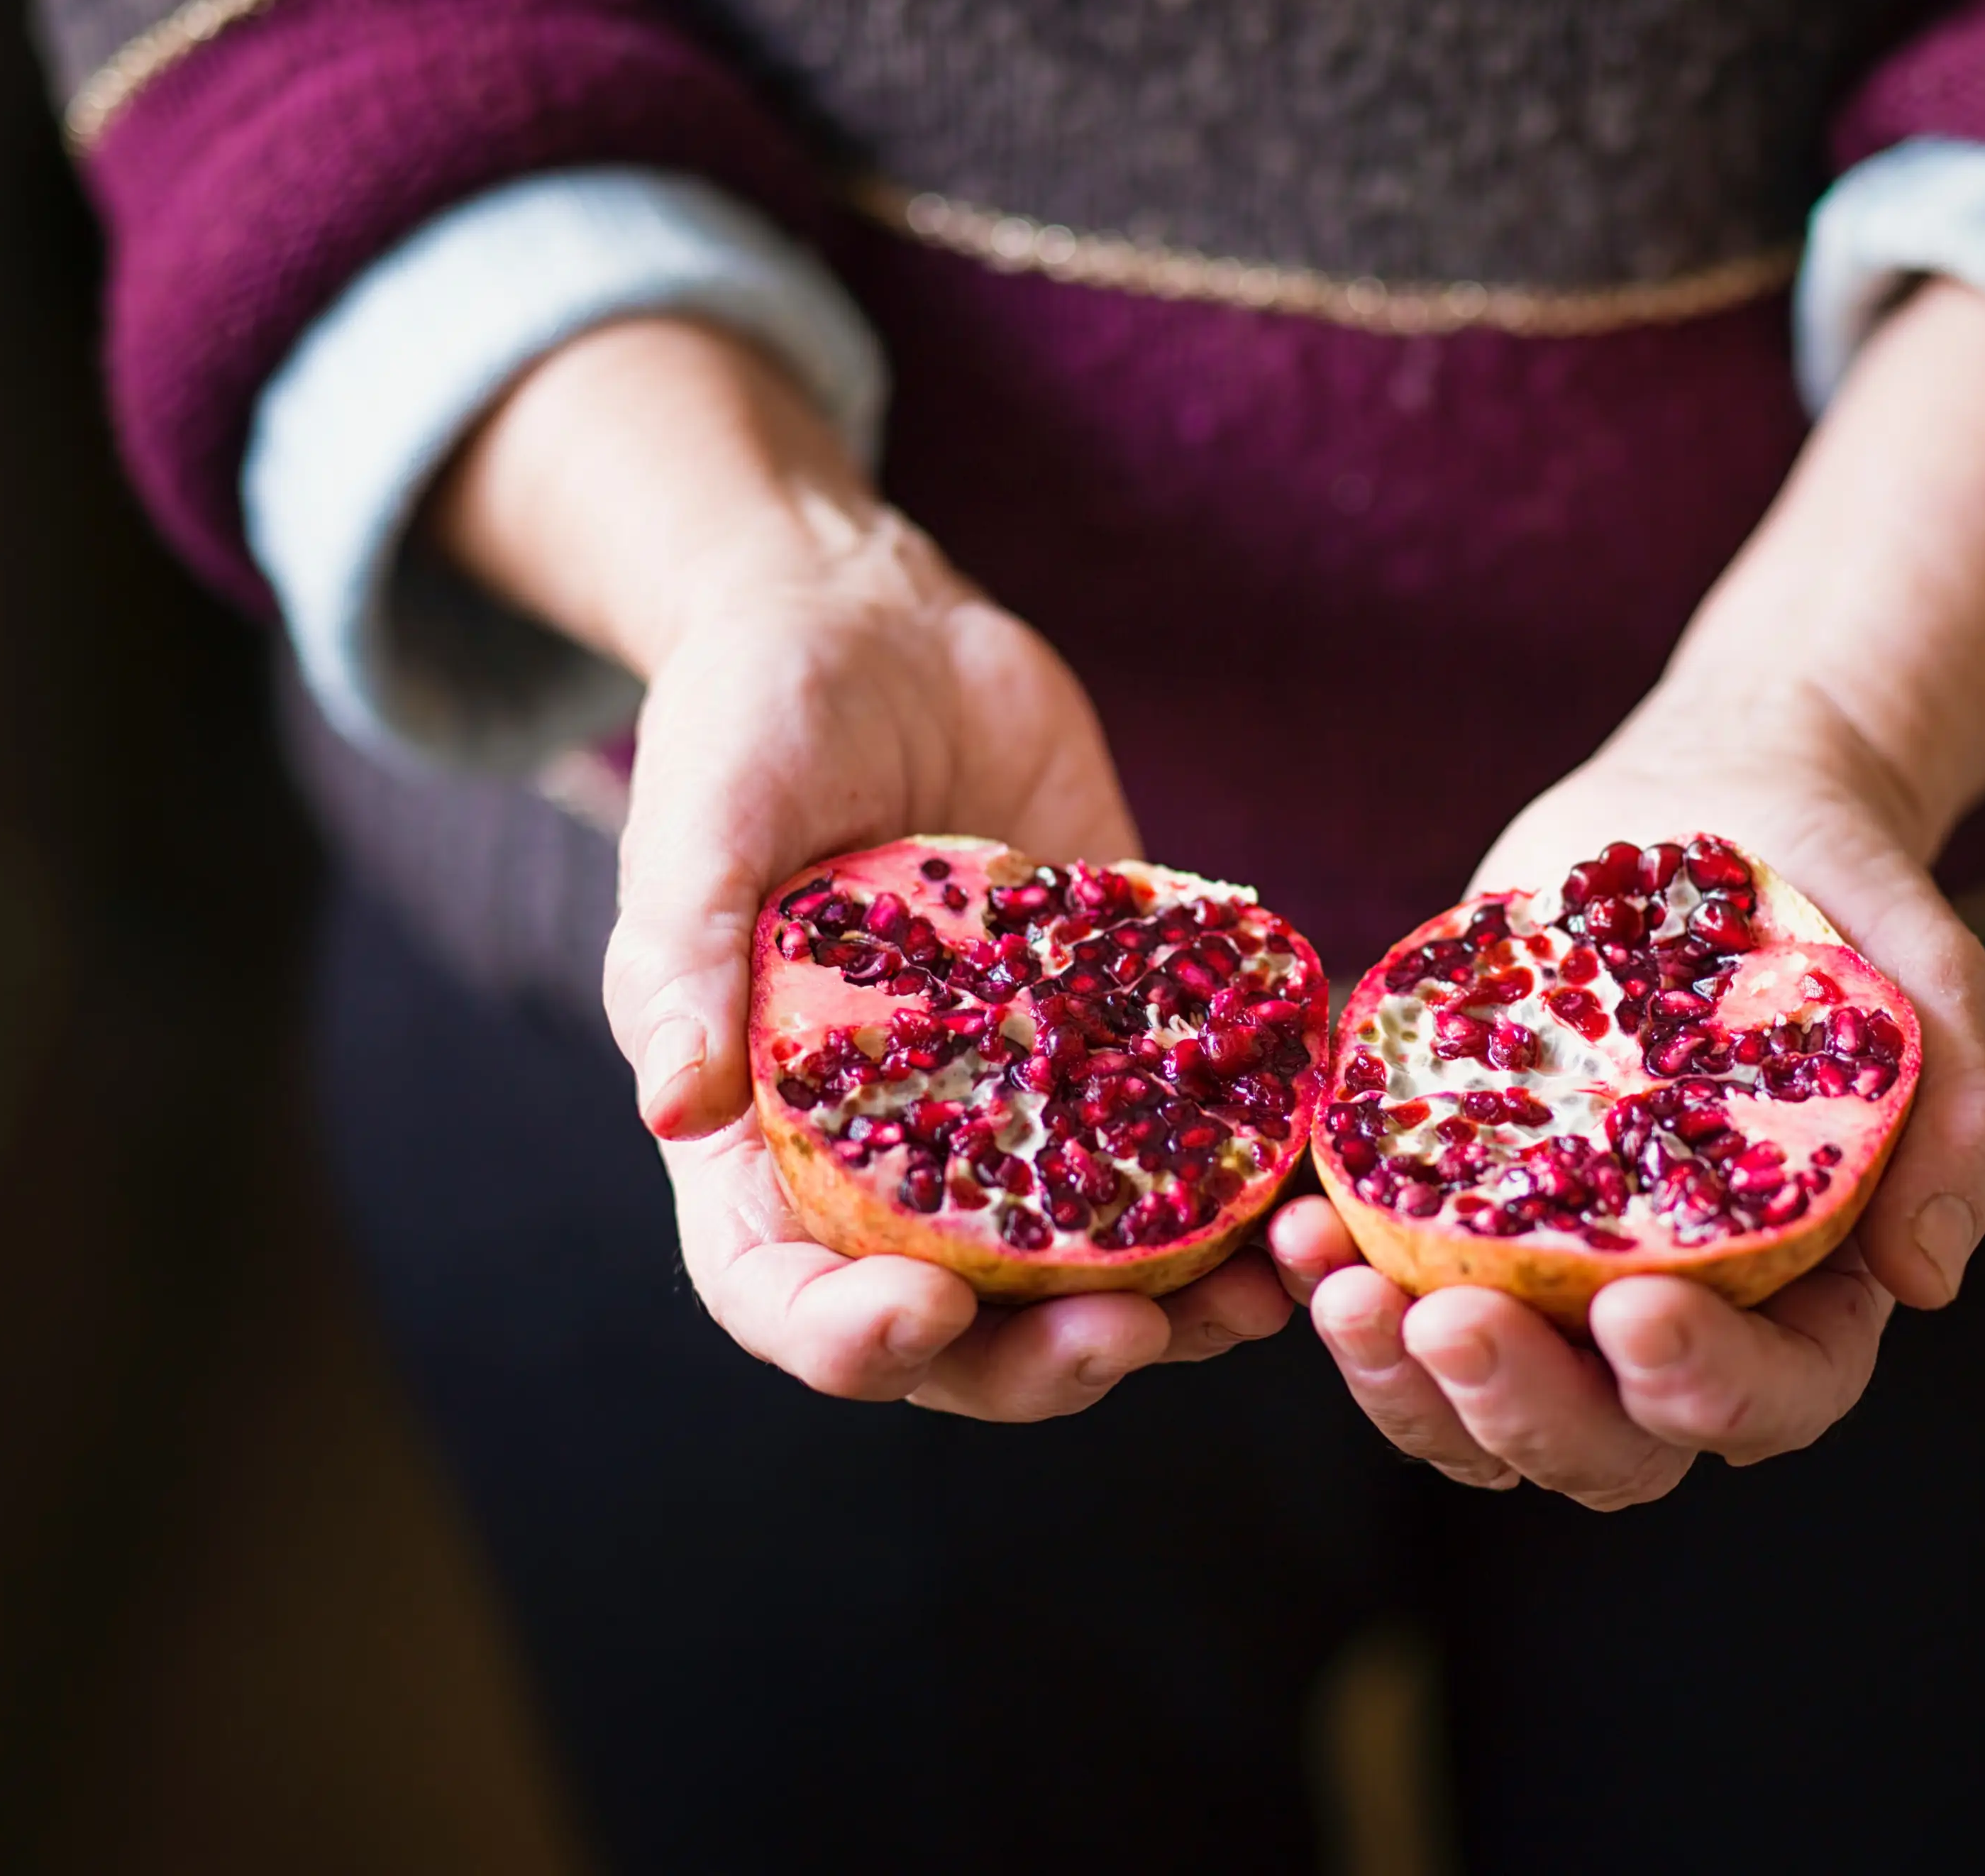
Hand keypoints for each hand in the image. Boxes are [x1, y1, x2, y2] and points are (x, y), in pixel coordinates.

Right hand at [431, 318, 1293, 1409]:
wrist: (878, 629)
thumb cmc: (748, 724)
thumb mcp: (697, 829)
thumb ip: (687, 960)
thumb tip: (675, 1110)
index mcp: (764, 1137)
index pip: (784, 1291)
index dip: (848, 1338)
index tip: (928, 1318)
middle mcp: (897, 1153)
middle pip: (962, 1321)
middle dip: (1041, 1356)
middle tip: (1127, 1340)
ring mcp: (1016, 1105)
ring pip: (1092, 1262)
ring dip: (1177, 1304)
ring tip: (1259, 1299)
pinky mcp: (1112, 1038)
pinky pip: (1181, 1138)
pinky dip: (1245, 1178)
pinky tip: (1309, 1180)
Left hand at [1270, 280, 1984, 1506]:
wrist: (1719, 815)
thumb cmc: (1845, 914)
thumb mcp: (1934, 992)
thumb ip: (1963, 1126)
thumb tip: (1925, 1281)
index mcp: (1803, 1304)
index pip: (1766, 1401)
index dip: (1704, 1387)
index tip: (1637, 1309)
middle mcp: (1669, 1322)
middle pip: (1597, 1443)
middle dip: (1515, 1404)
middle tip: (1444, 1319)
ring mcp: (1549, 1280)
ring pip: (1467, 1404)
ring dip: (1395, 1373)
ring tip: (1336, 1282)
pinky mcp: (1452, 1210)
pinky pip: (1386, 1287)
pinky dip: (1333, 1277)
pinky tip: (1296, 1221)